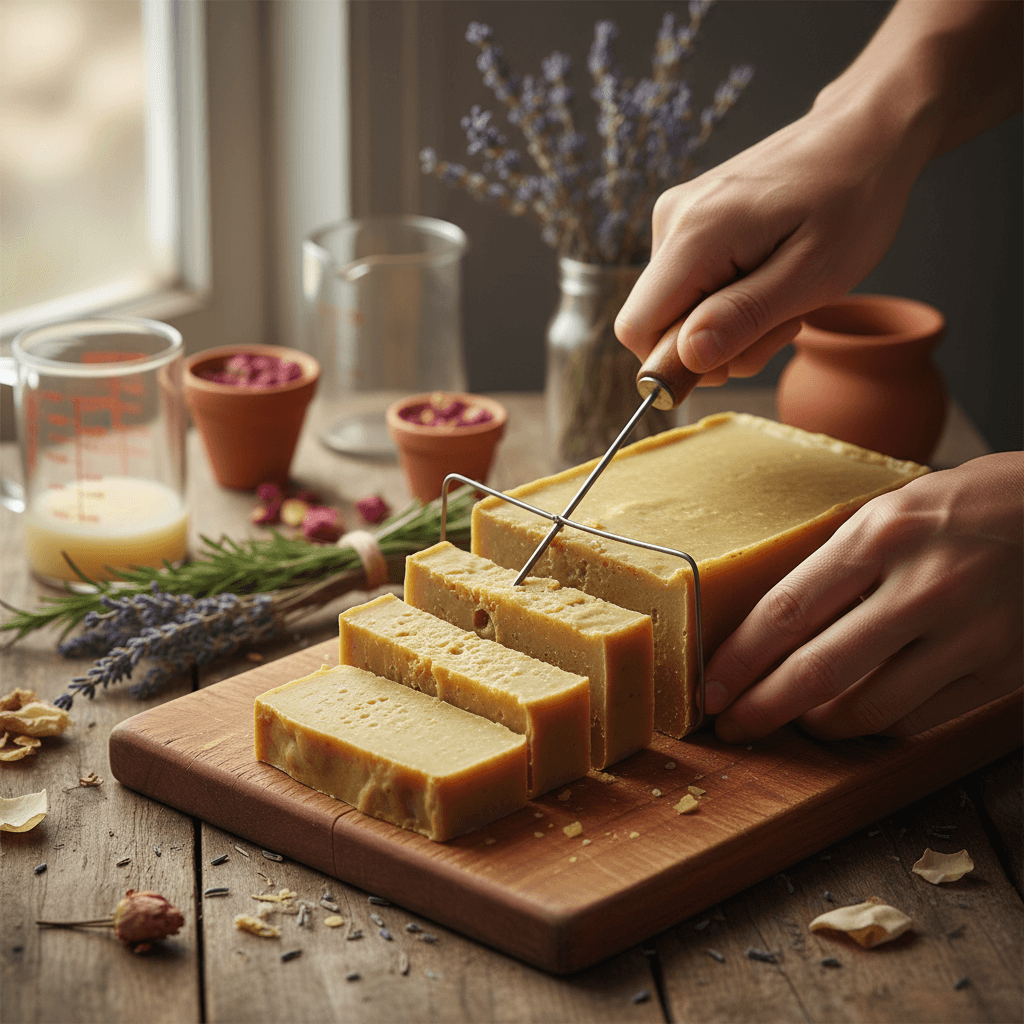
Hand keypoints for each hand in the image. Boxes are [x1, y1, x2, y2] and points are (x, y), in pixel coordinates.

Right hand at [615, 91, 934, 385]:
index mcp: (696, 235)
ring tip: (784, 296)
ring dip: (729, 324)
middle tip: (780, 322)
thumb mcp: (811, 275)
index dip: (676, 362)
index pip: (638, 328)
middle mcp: (672, 221)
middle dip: (714, 345)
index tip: (736, 358)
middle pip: (657, 324)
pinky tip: (770, 277)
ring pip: (676, 310)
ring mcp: (678, 217)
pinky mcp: (689, 220)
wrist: (865, 135)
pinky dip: (728, 300)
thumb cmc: (853, 201)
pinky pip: (689, 286)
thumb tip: (687, 356)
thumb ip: (744, 317)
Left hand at [704, 452, 1023, 741]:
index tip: (711, 687)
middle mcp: (925, 586)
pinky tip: (855, 712)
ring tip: (794, 718)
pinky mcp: (1004, 671)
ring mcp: (970, 634)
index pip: (788, 611)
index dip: (740, 659)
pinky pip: (919, 720)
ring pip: (868, 710)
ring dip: (816, 724)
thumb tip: (772, 628)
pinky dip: (875, 724)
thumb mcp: (891, 511)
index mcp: (884, 535)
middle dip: (762, 708)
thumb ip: (836, 565)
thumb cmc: (968, 506)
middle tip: (732, 724)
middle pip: (820, 672)